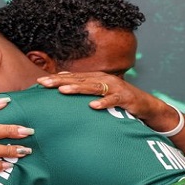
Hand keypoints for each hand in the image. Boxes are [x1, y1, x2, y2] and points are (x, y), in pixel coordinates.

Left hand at [37, 71, 179, 131]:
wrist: (146, 106)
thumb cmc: (118, 100)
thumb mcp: (99, 93)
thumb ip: (83, 88)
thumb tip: (62, 84)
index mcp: (95, 78)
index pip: (72, 77)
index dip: (55, 79)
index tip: (38, 82)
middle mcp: (104, 79)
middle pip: (79, 79)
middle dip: (60, 81)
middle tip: (43, 84)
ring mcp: (115, 88)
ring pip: (93, 87)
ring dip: (78, 88)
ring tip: (63, 90)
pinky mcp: (125, 99)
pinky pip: (113, 100)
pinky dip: (103, 103)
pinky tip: (92, 106)